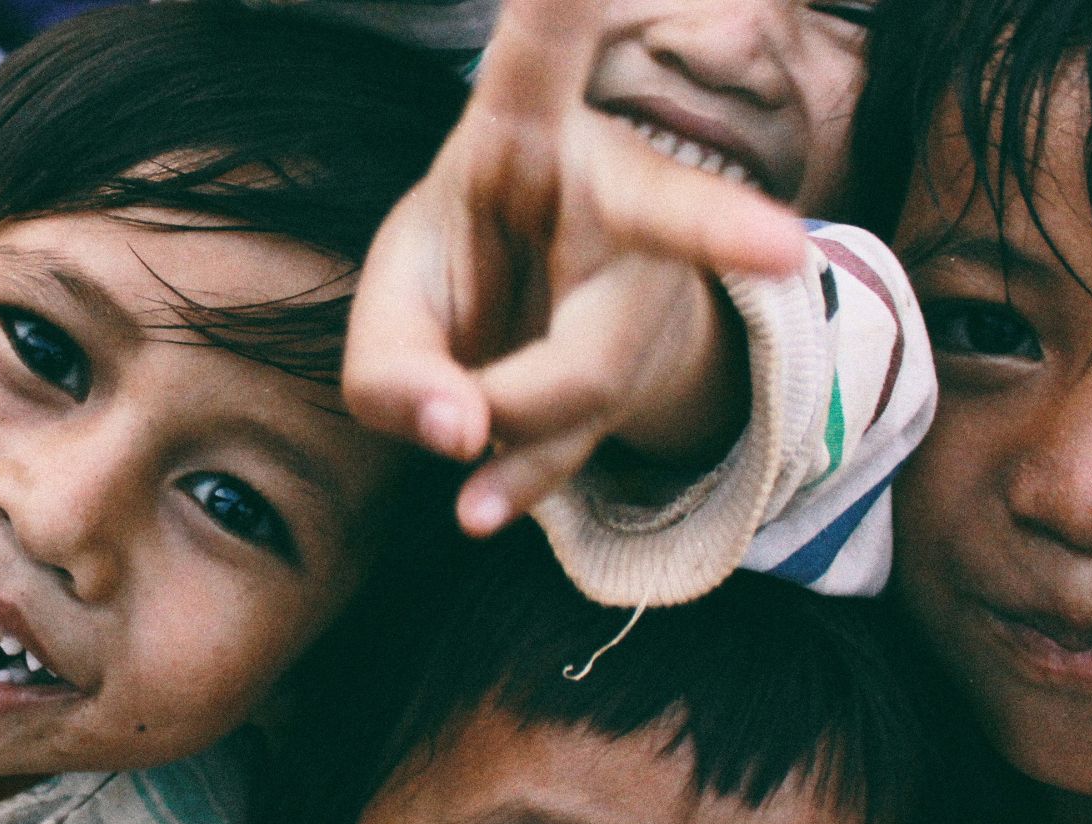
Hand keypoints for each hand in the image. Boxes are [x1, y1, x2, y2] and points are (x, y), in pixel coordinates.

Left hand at [340, 0, 807, 537]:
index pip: (544, 58)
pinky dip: (518, 481)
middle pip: (652, 236)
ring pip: (585, 379)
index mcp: (527, 132)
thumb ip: (389, 365)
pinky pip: (588, 437)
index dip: (565, 7)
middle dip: (667, 272)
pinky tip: (480, 506)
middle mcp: (614, 189)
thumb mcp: (394, 296)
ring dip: (499, 430)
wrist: (531, 323)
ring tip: (453, 433)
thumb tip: (461, 436)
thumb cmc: (459, 269)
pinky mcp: (645, 365)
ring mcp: (651, 282)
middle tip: (702, 294)